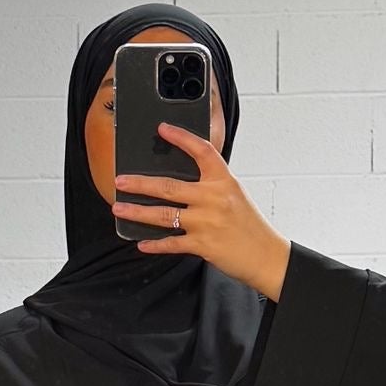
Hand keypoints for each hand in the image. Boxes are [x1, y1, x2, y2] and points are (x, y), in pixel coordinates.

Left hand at [112, 121, 291, 301]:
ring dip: (138, 212)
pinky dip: (155, 244)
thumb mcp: (234, 195)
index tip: (162, 129)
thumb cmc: (249, 225)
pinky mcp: (203, 245)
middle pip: (169, 186)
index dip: (180, 137)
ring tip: (120, 208)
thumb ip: (210, 186)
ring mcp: (206, 222)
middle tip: (120, 180)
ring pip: (163, 215)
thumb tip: (178, 183)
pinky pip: (172, 243)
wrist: (266, 255)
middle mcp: (213, 198)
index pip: (201, 151)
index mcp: (223, 181)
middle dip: (140, 183)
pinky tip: (142, 243)